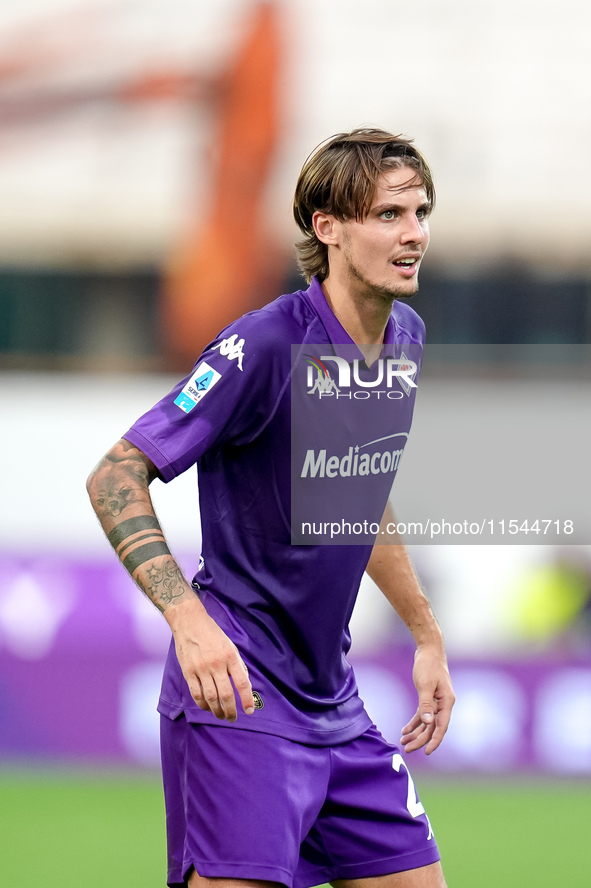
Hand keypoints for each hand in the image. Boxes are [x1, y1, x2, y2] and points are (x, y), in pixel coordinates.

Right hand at [166, 596, 254, 721]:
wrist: (190, 622)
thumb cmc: (213, 634)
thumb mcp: (231, 646)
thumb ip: (238, 665)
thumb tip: (244, 684)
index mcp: (230, 656)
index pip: (242, 682)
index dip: (246, 699)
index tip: (249, 710)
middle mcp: (217, 664)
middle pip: (225, 694)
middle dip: (231, 710)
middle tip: (233, 718)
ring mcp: (201, 669)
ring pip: (211, 697)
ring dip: (217, 711)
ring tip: (221, 716)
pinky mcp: (188, 672)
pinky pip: (196, 694)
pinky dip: (203, 704)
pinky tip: (208, 707)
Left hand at [400, 645, 454, 754]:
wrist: (429, 649)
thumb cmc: (428, 665)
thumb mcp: (425, 684)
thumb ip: (426, 704)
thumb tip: (427, 722)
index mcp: (447, 702)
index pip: (441, 726)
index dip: (435, 740)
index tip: (426, 752)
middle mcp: (444, 704)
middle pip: (433, 727)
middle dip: (421, 739)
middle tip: (407, 749)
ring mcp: (438, 701)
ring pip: (427, 723)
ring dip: (416, 733)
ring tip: (404, 743)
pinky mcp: (430, 697)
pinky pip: (423, 714)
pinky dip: (415, 723)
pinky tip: (405, 730)